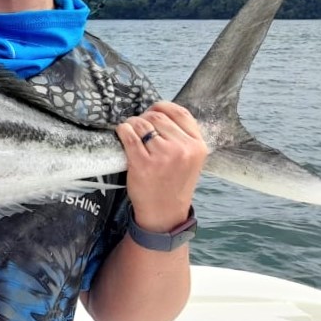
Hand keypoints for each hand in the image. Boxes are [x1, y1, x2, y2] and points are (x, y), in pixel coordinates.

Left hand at [116, 102, 207, 230]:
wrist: (164, 212)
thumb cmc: (174, 184)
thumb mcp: (190, 159)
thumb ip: (182, 137)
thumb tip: (158, 111)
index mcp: (198, 146)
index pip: (180, 113)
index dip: (162, 107)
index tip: (153, 111)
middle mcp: (183, 149)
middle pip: (158, 116)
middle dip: (144, 117)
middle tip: (138, 126)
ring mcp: (163, 156)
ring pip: (142, 123)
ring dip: (132, 123)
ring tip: (130, 131)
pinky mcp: (142, 164)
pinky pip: (128, 135)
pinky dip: (122, 130)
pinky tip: (122, 133)